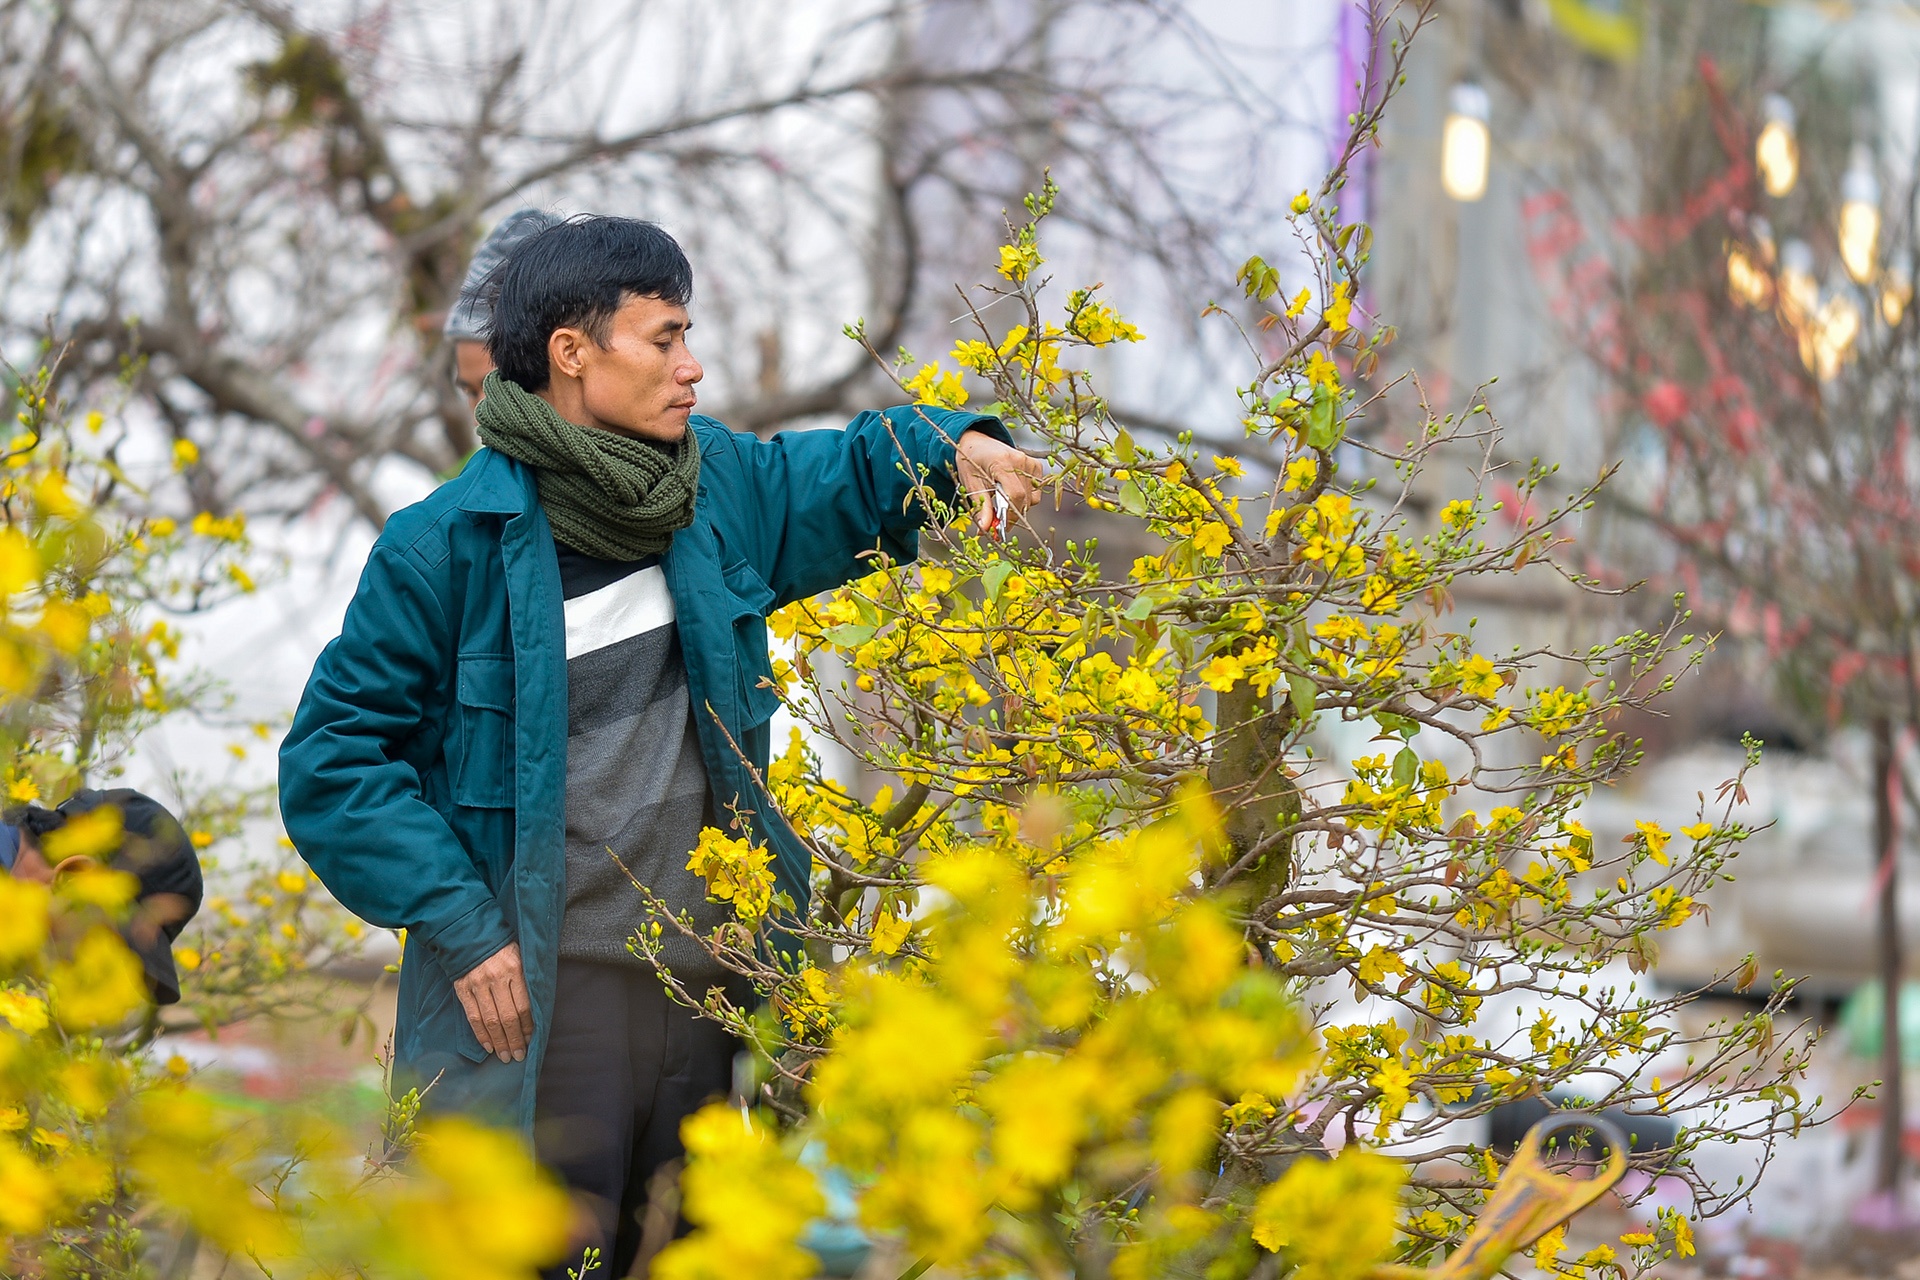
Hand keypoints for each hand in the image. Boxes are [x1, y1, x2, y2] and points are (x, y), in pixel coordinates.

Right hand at [453, 941, 532, 1062]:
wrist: (472, 936)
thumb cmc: (503, 948)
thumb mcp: (521, 956)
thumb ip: (527, 981)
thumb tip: (537, 1010)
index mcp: (515, 969)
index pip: (524, 1006)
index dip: (528, 1027)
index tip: (532, 1040)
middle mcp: (496, 978)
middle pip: (508, 1017)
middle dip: (515, 1040)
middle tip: (518, 1055)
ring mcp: (478, 985)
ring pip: (490, 1020)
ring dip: (499, 1042)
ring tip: (506, 1056)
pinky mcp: (463, 989)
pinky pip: (473, 1017)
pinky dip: (481, 1035)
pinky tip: (489, 1046)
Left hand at [955, 430, 1043, 537]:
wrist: (977, 444)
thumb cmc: (971, 463)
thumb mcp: (971, 485)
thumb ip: (981, 507)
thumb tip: (984, 530)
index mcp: (1000, 462)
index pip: (1015, 494)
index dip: (1010, 514)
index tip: (1001, 527)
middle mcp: (1019, 460)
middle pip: (1024, 498)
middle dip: (1013, 515)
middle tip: (999, 522)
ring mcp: (1029, 461)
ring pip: (1032, 498)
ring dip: (1019, 507)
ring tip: (1003, 503)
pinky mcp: (1036, 464)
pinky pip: (1036, 491)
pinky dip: (1026, 498)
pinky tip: (1012, 492)